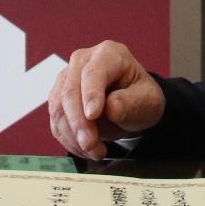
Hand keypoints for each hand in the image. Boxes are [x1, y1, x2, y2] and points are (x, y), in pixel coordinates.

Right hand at [48, 40, 165, 159]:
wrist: (132, 105)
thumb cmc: (141, 98)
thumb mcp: (149, 100)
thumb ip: (133, 102)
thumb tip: (110, 108)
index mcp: (109, 54)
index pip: (93, 72)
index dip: (91, 94)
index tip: (93, 116)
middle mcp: (82, 61)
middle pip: (70, 90)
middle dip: (79, 122)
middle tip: (91, 144)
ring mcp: (67, 78)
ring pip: (58, 107)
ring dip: (73, 135)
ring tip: (95, 151)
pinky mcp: (58, 97)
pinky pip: (55, 121)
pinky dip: (68, 139)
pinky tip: (85, 149)